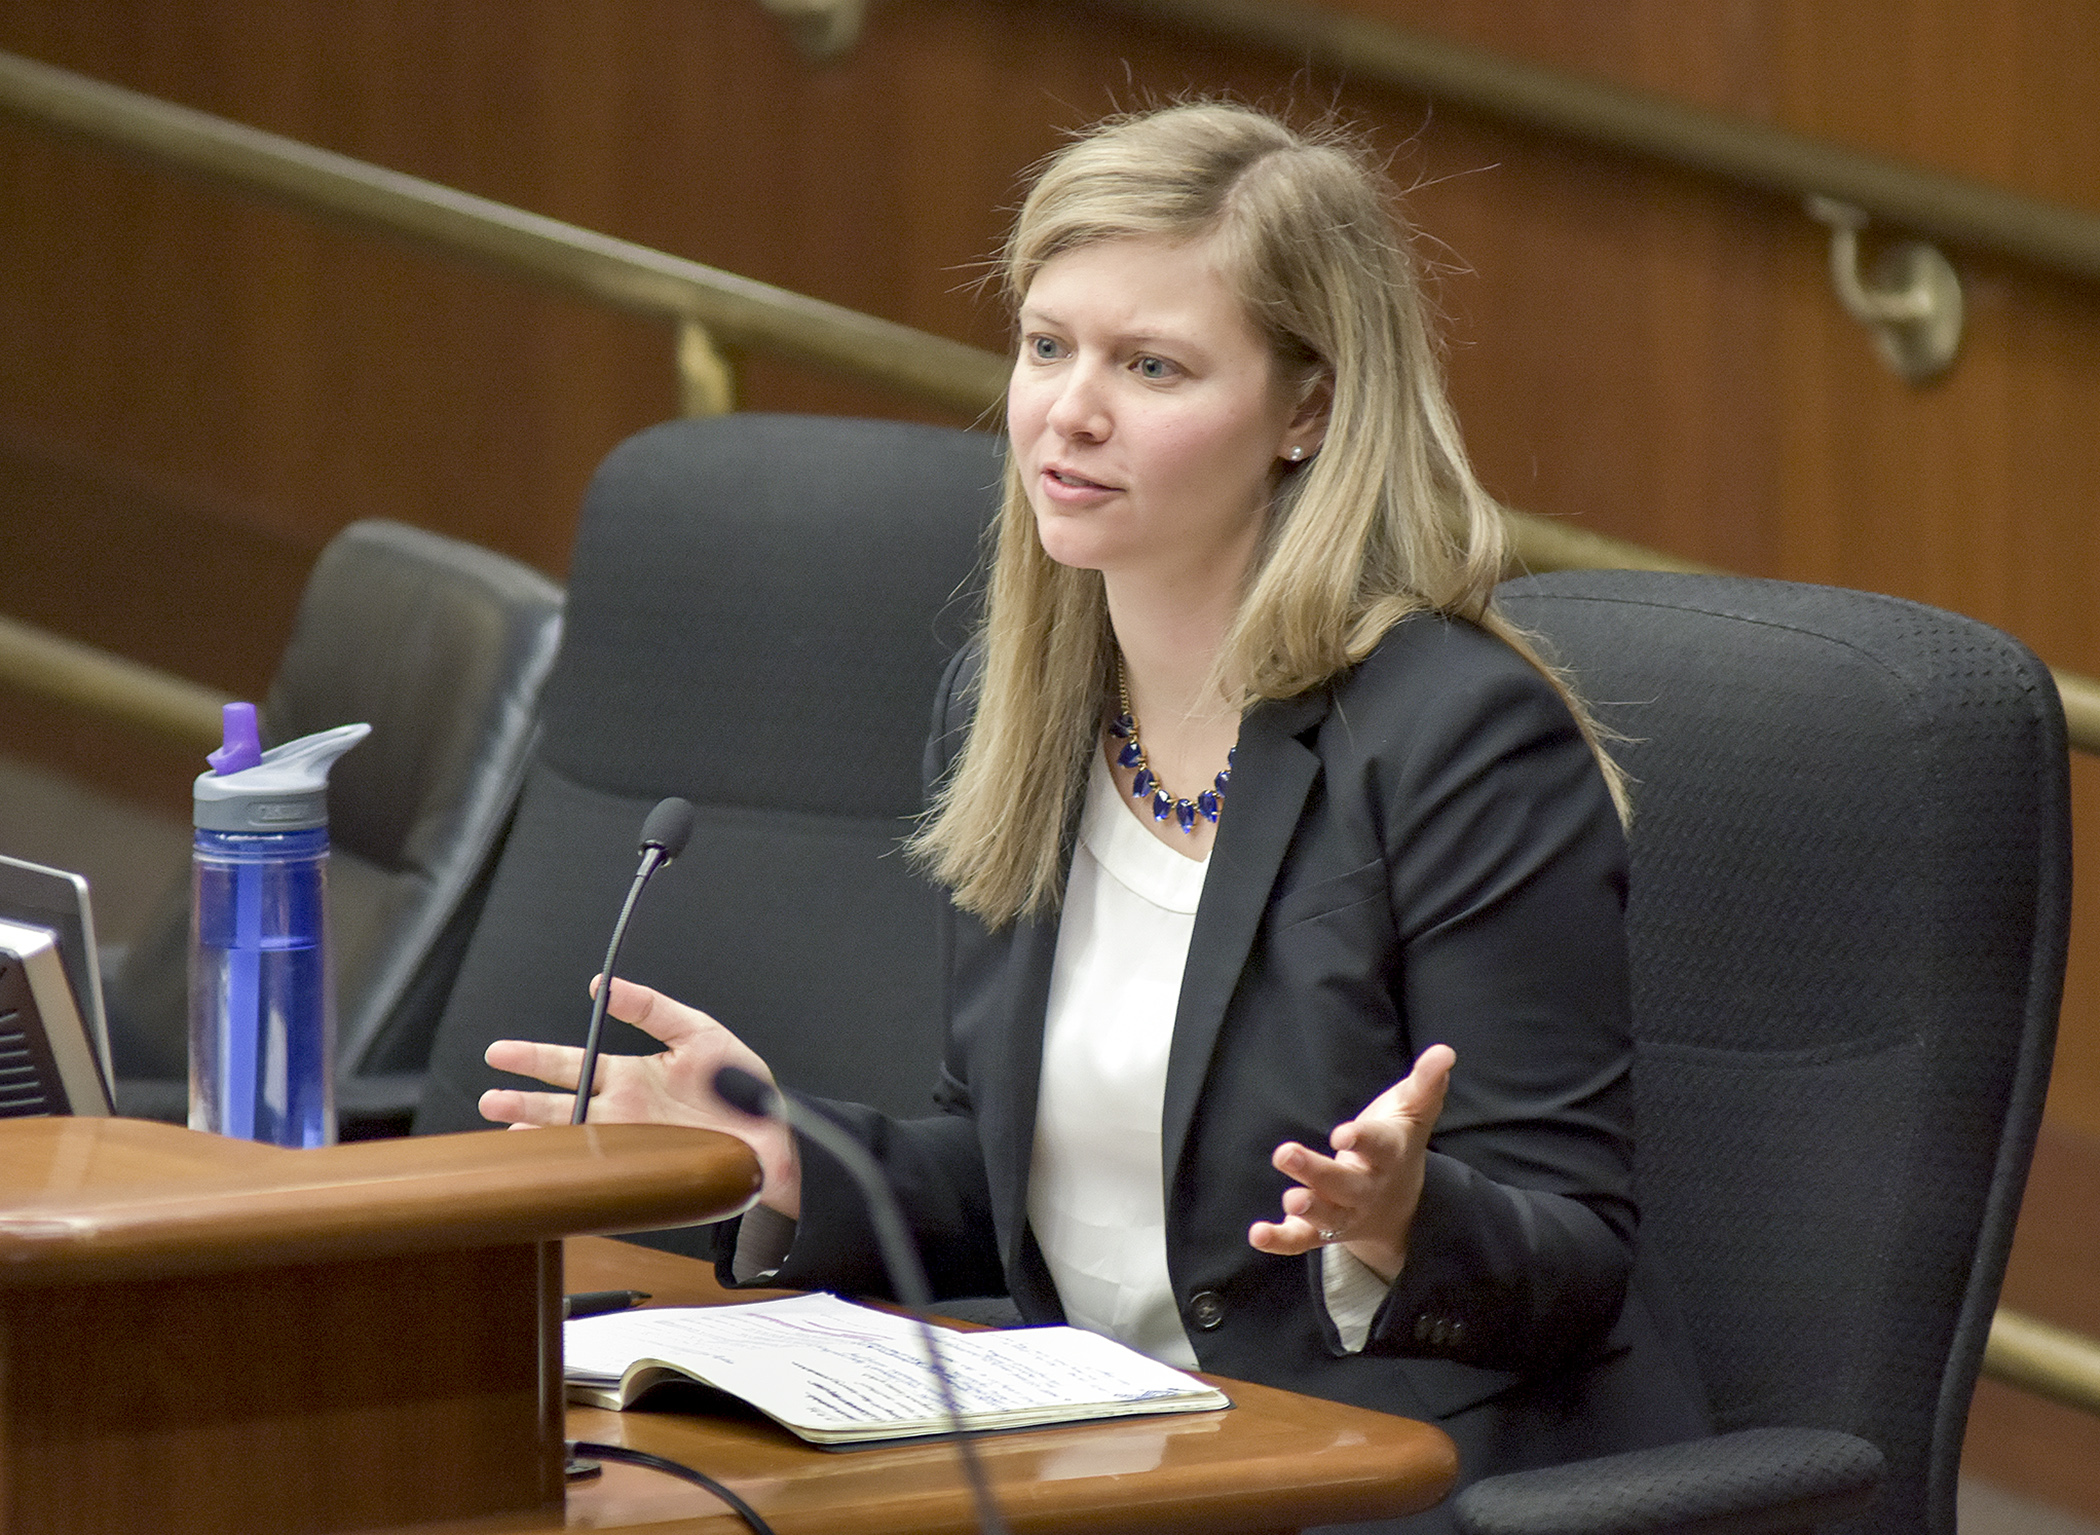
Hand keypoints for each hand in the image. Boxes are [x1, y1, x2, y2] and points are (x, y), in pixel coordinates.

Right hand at [479, 977, 803, 1217]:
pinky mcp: (643, 1168)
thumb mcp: (698, 1032)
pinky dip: (567, 1166)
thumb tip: (605, 987)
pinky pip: (597, 1167)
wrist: (771, 1135)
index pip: (571, 1063)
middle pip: (558, 1102)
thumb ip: (652, 1008)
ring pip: (569, 1136)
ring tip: (501, 1128)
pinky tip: (543, 1165)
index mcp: (631, 1075)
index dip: (534, 1059)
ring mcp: (629, 1141)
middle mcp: (621, 1110)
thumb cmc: (740, 1085)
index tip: (500, 1054)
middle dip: (520, 1098)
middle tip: (487, 1097)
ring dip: (535, 1132)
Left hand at [1247, 1043, 1455, 1282]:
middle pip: (1343, 1184)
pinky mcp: (1320, 1231)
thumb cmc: (1396, 1145)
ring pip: (1326, 1216)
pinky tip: (1257, 1233)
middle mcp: (1366, 1188)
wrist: (1400, 1208)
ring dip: (1307, 1208)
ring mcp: (1344, 1213)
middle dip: (1316, 1171)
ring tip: (1289, 1198)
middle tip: (1285, 1153)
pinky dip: (1280, 1240)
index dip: (1362, 1140)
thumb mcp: (1413, 1112)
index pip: (1377, 1147)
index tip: (1342, 1134)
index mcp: (1388, 1155)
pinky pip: (1300, 1240)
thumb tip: (1444, 1052)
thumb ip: (1425, 1083)